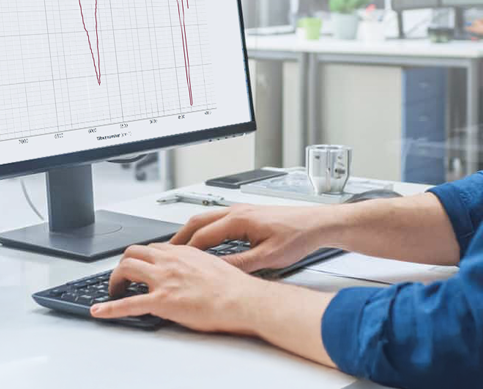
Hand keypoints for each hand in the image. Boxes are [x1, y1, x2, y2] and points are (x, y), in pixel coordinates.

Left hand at [91, 243, 264, 332]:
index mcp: (183, 252)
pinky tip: (99, 311)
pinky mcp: (161, 301)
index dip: (143, 258)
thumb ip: (195, 265)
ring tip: (114, 291)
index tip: (141, 267)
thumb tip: (191, 272)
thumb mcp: (212, 265)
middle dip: (124, 264)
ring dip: (115, 279)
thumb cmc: (234, 287)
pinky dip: (109, 308)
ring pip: (126, 268)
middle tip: (123, 278)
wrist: (242, 299)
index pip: (153, 249)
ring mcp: (164, 280)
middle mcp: (170, 261)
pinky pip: (127, 303)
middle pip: (134, 252)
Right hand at [170, 203, 334, 272]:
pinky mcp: (247, 214)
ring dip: (191, 232)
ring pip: (207, 218)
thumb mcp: (268, 257)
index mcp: (239, 219)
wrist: (317, 223)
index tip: (173, 261)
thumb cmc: (298, 235)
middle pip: (198, 222)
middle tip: (165, 252)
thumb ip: (240, 264)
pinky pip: (218, 220)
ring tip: (180, 248)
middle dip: (180, 237)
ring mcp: (241, 210)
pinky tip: (205, 242)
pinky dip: (204, 229)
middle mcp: (237, 211)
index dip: (185, 250)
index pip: (202, 235)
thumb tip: (218, 272)